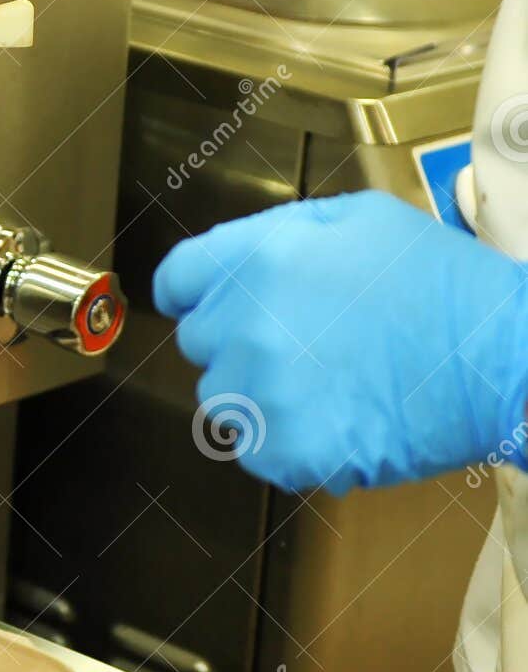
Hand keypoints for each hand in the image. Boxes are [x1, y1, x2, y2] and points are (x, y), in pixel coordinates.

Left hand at [153, 191, 527, 493]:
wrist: (503, 359)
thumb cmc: (443, 284)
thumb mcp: (361, 220)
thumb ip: (283, 235)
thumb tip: (244, 258)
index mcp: (257, 261)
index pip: (176, 279)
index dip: (193, 292)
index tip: (206, 303)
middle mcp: (244, 325)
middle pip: (199, 343)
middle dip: (238, 341)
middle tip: (304, 344)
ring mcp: (261, 393)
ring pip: (224, 401)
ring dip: (260, 396)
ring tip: (328, 385)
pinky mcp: (285, 450)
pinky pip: (257, 451)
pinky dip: (289, 445)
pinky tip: (340, 420)